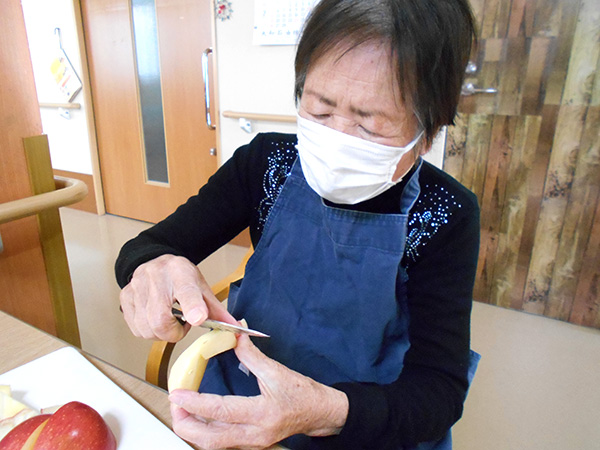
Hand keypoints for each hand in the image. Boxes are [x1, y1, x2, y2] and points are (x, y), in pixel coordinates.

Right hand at [119, 254, 235, 341]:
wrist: (156, 261)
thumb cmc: (180, 276)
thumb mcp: (202, 287)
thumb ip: (217, 310)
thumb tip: (236, 329)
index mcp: (181, 272)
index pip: (186, 291)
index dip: (192, 306)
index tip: (198, 318)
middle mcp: (156, 277)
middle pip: (160, 320)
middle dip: (174, 332)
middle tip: (182, 324)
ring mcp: (137, 287)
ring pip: (147, 329)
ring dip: (161, 333)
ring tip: (169, 319)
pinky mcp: (125, 298)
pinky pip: (136, 329)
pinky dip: (148, 331)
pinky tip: (155, 319)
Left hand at [169, 335, 348, 449]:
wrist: (319, 413)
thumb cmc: (302, 393)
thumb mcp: (277, 371)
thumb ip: (251, 354)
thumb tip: (236, 334)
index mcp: (261, 413)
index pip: (220, 411)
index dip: (195, 403)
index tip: (177, 393)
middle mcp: (254, 434)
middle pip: (209, 439)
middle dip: (185, 423)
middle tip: (175, 402)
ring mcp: (252, 443)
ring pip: (212, 445)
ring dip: (193, 429)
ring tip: (182, 410)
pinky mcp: (250, 444)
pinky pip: (220, 443)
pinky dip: (204, 432)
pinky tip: (198, 419)